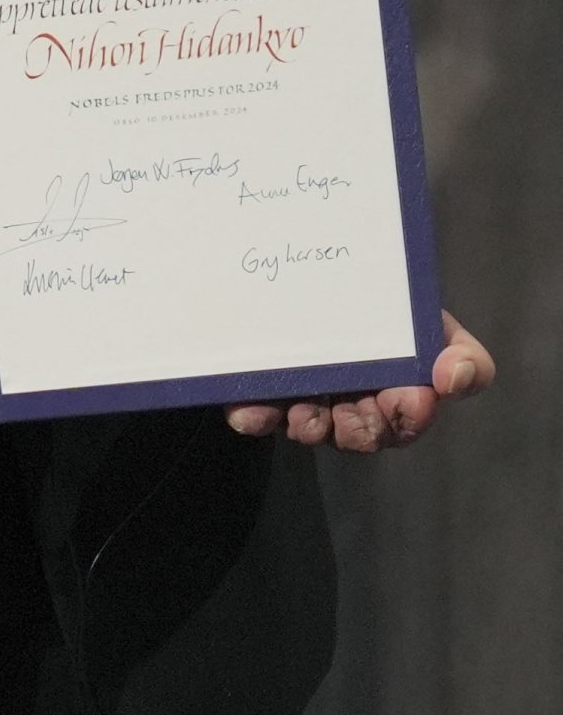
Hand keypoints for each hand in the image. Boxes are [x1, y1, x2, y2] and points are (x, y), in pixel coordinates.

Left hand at [227, 309, 492, 452]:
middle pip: (358, 433)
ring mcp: (306, 402)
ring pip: (308, 427)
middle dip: (356, 427)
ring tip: (303, 413)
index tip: (412, 397)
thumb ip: (466, 358)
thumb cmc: (391, 313)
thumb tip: (454, 379)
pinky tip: (247, 411)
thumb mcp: (436, 328)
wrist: (320, 281)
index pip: (408, 419)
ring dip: (308, 425)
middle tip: (349, 412)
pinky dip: (253, 415)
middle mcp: (353, 407)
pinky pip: (256, 413)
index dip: (410, 415)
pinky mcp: (263, 395)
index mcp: (398, 397)